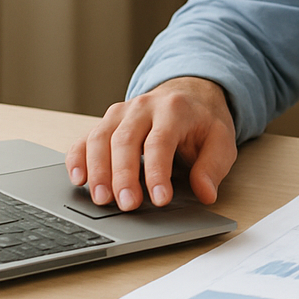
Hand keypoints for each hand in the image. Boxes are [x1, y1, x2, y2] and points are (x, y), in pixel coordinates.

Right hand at [66, 77, 237, 211]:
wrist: (189, 94)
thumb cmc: (202, 121)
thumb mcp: (221, 139)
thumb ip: (213, 166)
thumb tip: (205, 193)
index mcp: (174, 109)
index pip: (160, 141)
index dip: (157, 172)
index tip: (159, 199)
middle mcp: (143, 107)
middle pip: (125, 140)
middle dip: (123, 175)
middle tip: (127, 204)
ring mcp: (120, 113)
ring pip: (100, 138)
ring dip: (97, 170)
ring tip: (101, 198)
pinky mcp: (106, 123)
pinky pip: (85, 139)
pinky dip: (78, 159)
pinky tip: (79, 180)